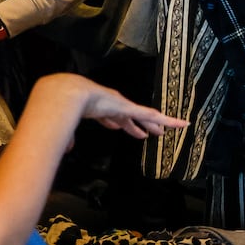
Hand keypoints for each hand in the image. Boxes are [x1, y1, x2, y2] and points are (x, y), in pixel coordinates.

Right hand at [38, 73, 187, 138]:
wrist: (70, 94)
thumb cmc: (65, 108)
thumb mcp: (66, 127)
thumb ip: (68, 138)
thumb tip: (66, 149)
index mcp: (99, 110)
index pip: (110, 118)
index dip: (115, 123)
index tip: (117, 127)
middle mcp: (114, 106)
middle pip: (130, 117)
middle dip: (138, 125)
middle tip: (148, 132)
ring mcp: (124, 107)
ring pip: (145, 117)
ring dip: (154, 124)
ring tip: (164, 129)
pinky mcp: (132, 109)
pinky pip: (154, 116)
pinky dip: (168, 121)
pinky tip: (178, 124)